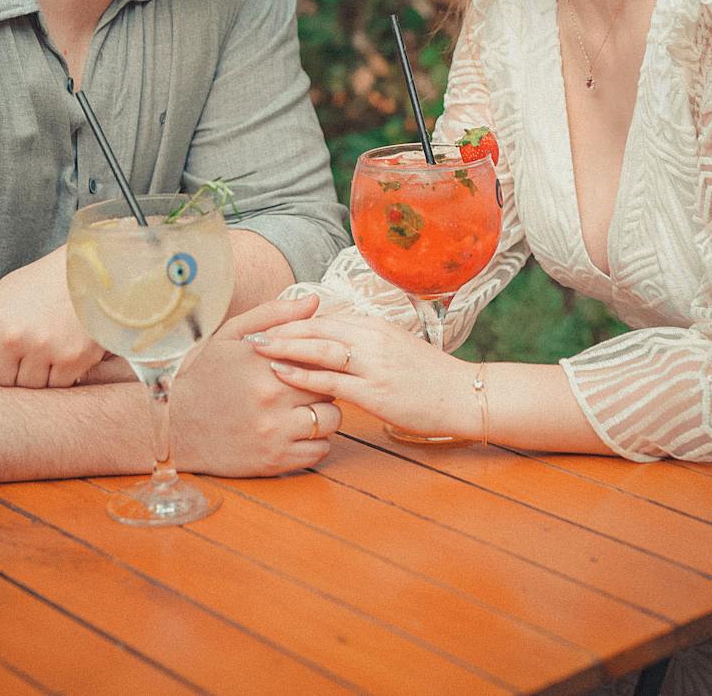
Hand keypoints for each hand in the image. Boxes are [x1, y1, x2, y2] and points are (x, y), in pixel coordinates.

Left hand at [0, 246, 105, 387]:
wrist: (90, 269)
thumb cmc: (38, 285)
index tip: (3, 347)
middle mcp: (14, 337)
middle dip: (8, 373)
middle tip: (24, 353)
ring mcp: (44, 350)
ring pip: (26, 389)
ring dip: (34, 377)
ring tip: (45, 350)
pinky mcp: (72, 360)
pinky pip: (56, 388)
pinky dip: (59, 377)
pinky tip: (63, 353)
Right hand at [173, 296, 341, 475]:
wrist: (177, 427)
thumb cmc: (207, 376)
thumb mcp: (232, 335)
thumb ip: (274, 314)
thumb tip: (314, 301)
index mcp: (263, 362)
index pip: (319, 354)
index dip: (321, 357)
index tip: (312, 360)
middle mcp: (271, 397)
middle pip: (330, 387)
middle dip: (324, 384)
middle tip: (308, 384)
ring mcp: (274, 432)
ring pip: (332, 420)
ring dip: (324, 413)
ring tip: (304, 407)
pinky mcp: (275, 461)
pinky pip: (321, 450)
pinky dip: (316, 441)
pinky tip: (297, 431)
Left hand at [247, 312, 474, 439]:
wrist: (464, 395)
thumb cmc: (428, 376)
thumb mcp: (394, 348)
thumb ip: (363, 342)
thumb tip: (332, 341)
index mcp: (374, 325)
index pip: (324, 317)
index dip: (292, 321)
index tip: (265, 323)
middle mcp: (371, 338)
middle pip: (316, 327)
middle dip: (280, 329)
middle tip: (248, 333)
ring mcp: (373, 364)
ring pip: (320, 349)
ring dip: (285, 347)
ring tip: (256, 348)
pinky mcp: (375, 392)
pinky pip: (332, 380)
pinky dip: (303, 374)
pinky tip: (282, 373)